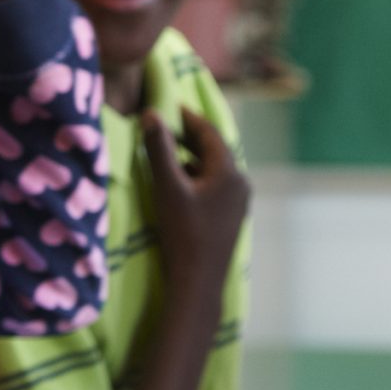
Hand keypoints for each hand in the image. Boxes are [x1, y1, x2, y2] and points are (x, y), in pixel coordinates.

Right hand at [144, 108, 248, 287]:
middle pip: (214, 150)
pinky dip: (197, 177)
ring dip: (191, 159)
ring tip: (166, 154)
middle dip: (188, 138)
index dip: (188, 118)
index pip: (209, 133)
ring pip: (214, 170)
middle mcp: (240, 184)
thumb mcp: (167, 187)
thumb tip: (150, 114)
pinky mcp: (231, 218)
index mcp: (230, 172)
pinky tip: (178, 185)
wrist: (198, 282)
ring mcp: (238, 203)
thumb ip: (159, 149)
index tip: (168, 107)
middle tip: (163, 127)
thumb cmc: (182, 233)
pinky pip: (215, 187)